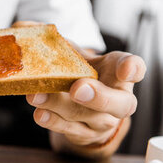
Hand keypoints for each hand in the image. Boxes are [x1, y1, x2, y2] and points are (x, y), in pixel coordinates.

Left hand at [26, 50, 145, 158]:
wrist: (83, 106)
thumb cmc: (82, 75)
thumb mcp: (78, 57)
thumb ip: (61, 45)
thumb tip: (27, 28)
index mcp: (120, 73)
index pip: (135, 68)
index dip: (132, 69)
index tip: (125, 70)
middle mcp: (119, 100)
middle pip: (120, 104)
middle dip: (99, 97)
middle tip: (77, 89)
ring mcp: (103, 121)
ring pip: (88, 118)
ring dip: (61, 107)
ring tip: (37, 96)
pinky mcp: (84, 135)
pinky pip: (71, 130)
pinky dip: (53, 122)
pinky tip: (40, 114)